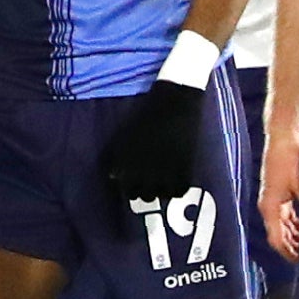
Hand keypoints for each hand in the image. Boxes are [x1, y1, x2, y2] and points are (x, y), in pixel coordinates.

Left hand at [100, 80, 203, 209]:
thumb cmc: (146, 118)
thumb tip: (113, 178)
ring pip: (162, 196)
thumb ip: (117, 158)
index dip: (130, 190)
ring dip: (162, 192)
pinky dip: (177, 189)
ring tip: (164, 185)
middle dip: (145, 192)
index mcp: (129, 161)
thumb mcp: (125, 137)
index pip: (126, 190)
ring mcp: (166, 169)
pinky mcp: (185, 166)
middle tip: (150, 185)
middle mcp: (146, 169)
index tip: (134, 186)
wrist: (174, 102)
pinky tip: (177, 182)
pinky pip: (180, 190)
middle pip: (144, 196)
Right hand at [260, 131, 298, 263]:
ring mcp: (272, 201)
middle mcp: (268, 207)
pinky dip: (296, 225)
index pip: (277, 239)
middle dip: (294, 247)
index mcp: (270, 207)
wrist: (283, 138)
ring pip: (283, 227)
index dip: (290, 253)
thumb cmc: (290, 159)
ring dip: (296, 236)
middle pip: (279, 236)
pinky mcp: (278, 195)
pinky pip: (286, 217)